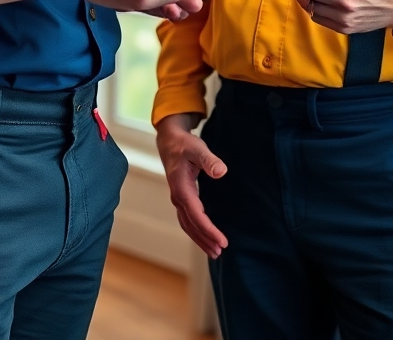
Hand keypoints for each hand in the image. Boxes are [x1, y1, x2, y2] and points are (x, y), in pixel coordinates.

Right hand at [156, 113, 227, 258]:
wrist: (170, 141)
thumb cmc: (185, 144)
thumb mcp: (197, 148)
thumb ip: (209, 160)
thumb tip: (221, 172)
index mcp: (181, 188)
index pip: (196, 215)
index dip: (209, 230)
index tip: (222, 241)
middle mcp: (178, 197)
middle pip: (191, 225)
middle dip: (205, 240)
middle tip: (220, 251)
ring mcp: (178, 199)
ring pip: (188, 225)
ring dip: (200, 239)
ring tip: (214, 251)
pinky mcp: (181, 198)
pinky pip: (188, 220)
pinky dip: (196, 231)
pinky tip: (205, 236)